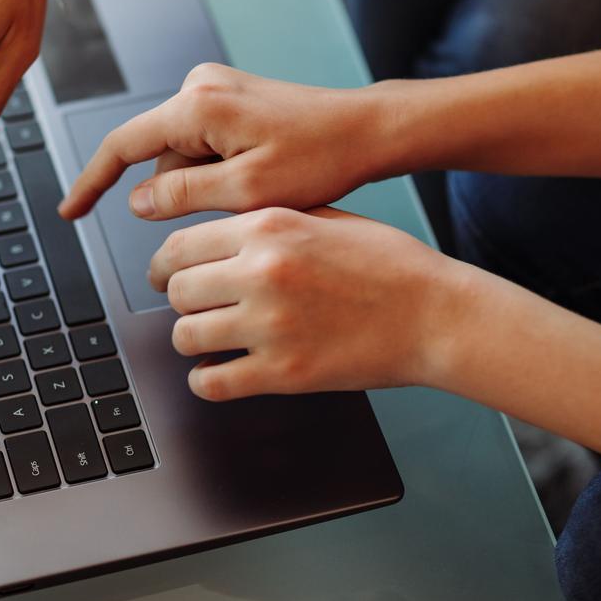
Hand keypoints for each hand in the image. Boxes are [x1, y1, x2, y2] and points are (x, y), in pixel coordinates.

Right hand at [58, 63, 397, 221]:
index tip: (70, 213)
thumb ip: (184, 197)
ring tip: (262, 185)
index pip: (122, 146)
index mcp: (197, 105)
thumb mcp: (247, 191)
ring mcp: (215, 88)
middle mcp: (199, 86)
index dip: (92, 183)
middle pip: (159, 157)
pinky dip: (221, 170)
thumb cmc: (319, 157)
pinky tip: (262, 173)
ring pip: (183, 156)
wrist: (365, 130)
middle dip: (185, 192)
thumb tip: (136, 202)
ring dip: (209, 183)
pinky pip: (204, 144)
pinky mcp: (230, 97)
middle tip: (242, 202)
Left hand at [151, 206, 472, 398]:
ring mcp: (270, 325)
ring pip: (186, 336)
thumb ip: (268, 221)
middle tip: (194, 308)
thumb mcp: (325, 217)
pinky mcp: (284, 373)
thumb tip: (219, 233)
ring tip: (210, 339)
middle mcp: (262, 272)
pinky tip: (219, 373)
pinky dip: (207, 381)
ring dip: (193, 340)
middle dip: (181, 301)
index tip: (166, 275)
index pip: (181, 244)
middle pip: (178, 291)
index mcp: (269, 228)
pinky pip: (213, 383)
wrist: (435, 313)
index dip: (165, 264)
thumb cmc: (389, 265)